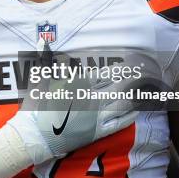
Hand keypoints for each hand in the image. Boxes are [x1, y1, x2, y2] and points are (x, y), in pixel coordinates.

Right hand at [8, 65, 137, 164]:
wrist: (33, 137)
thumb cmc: (36, 107)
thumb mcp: (40, 80)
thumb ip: (45, 58)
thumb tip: (42, 40)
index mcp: (79, 85)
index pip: (104, 74)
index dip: (119, 69)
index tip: (131, 64)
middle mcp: (90, 99)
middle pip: (118, 87)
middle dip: (133, 79)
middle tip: (145, 73)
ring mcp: (94, 117)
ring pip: (121, 104)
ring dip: (135, 95)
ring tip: (146, 89)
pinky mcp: (95, 132)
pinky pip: (117, 123)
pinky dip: (129, 116)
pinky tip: (137, 110)